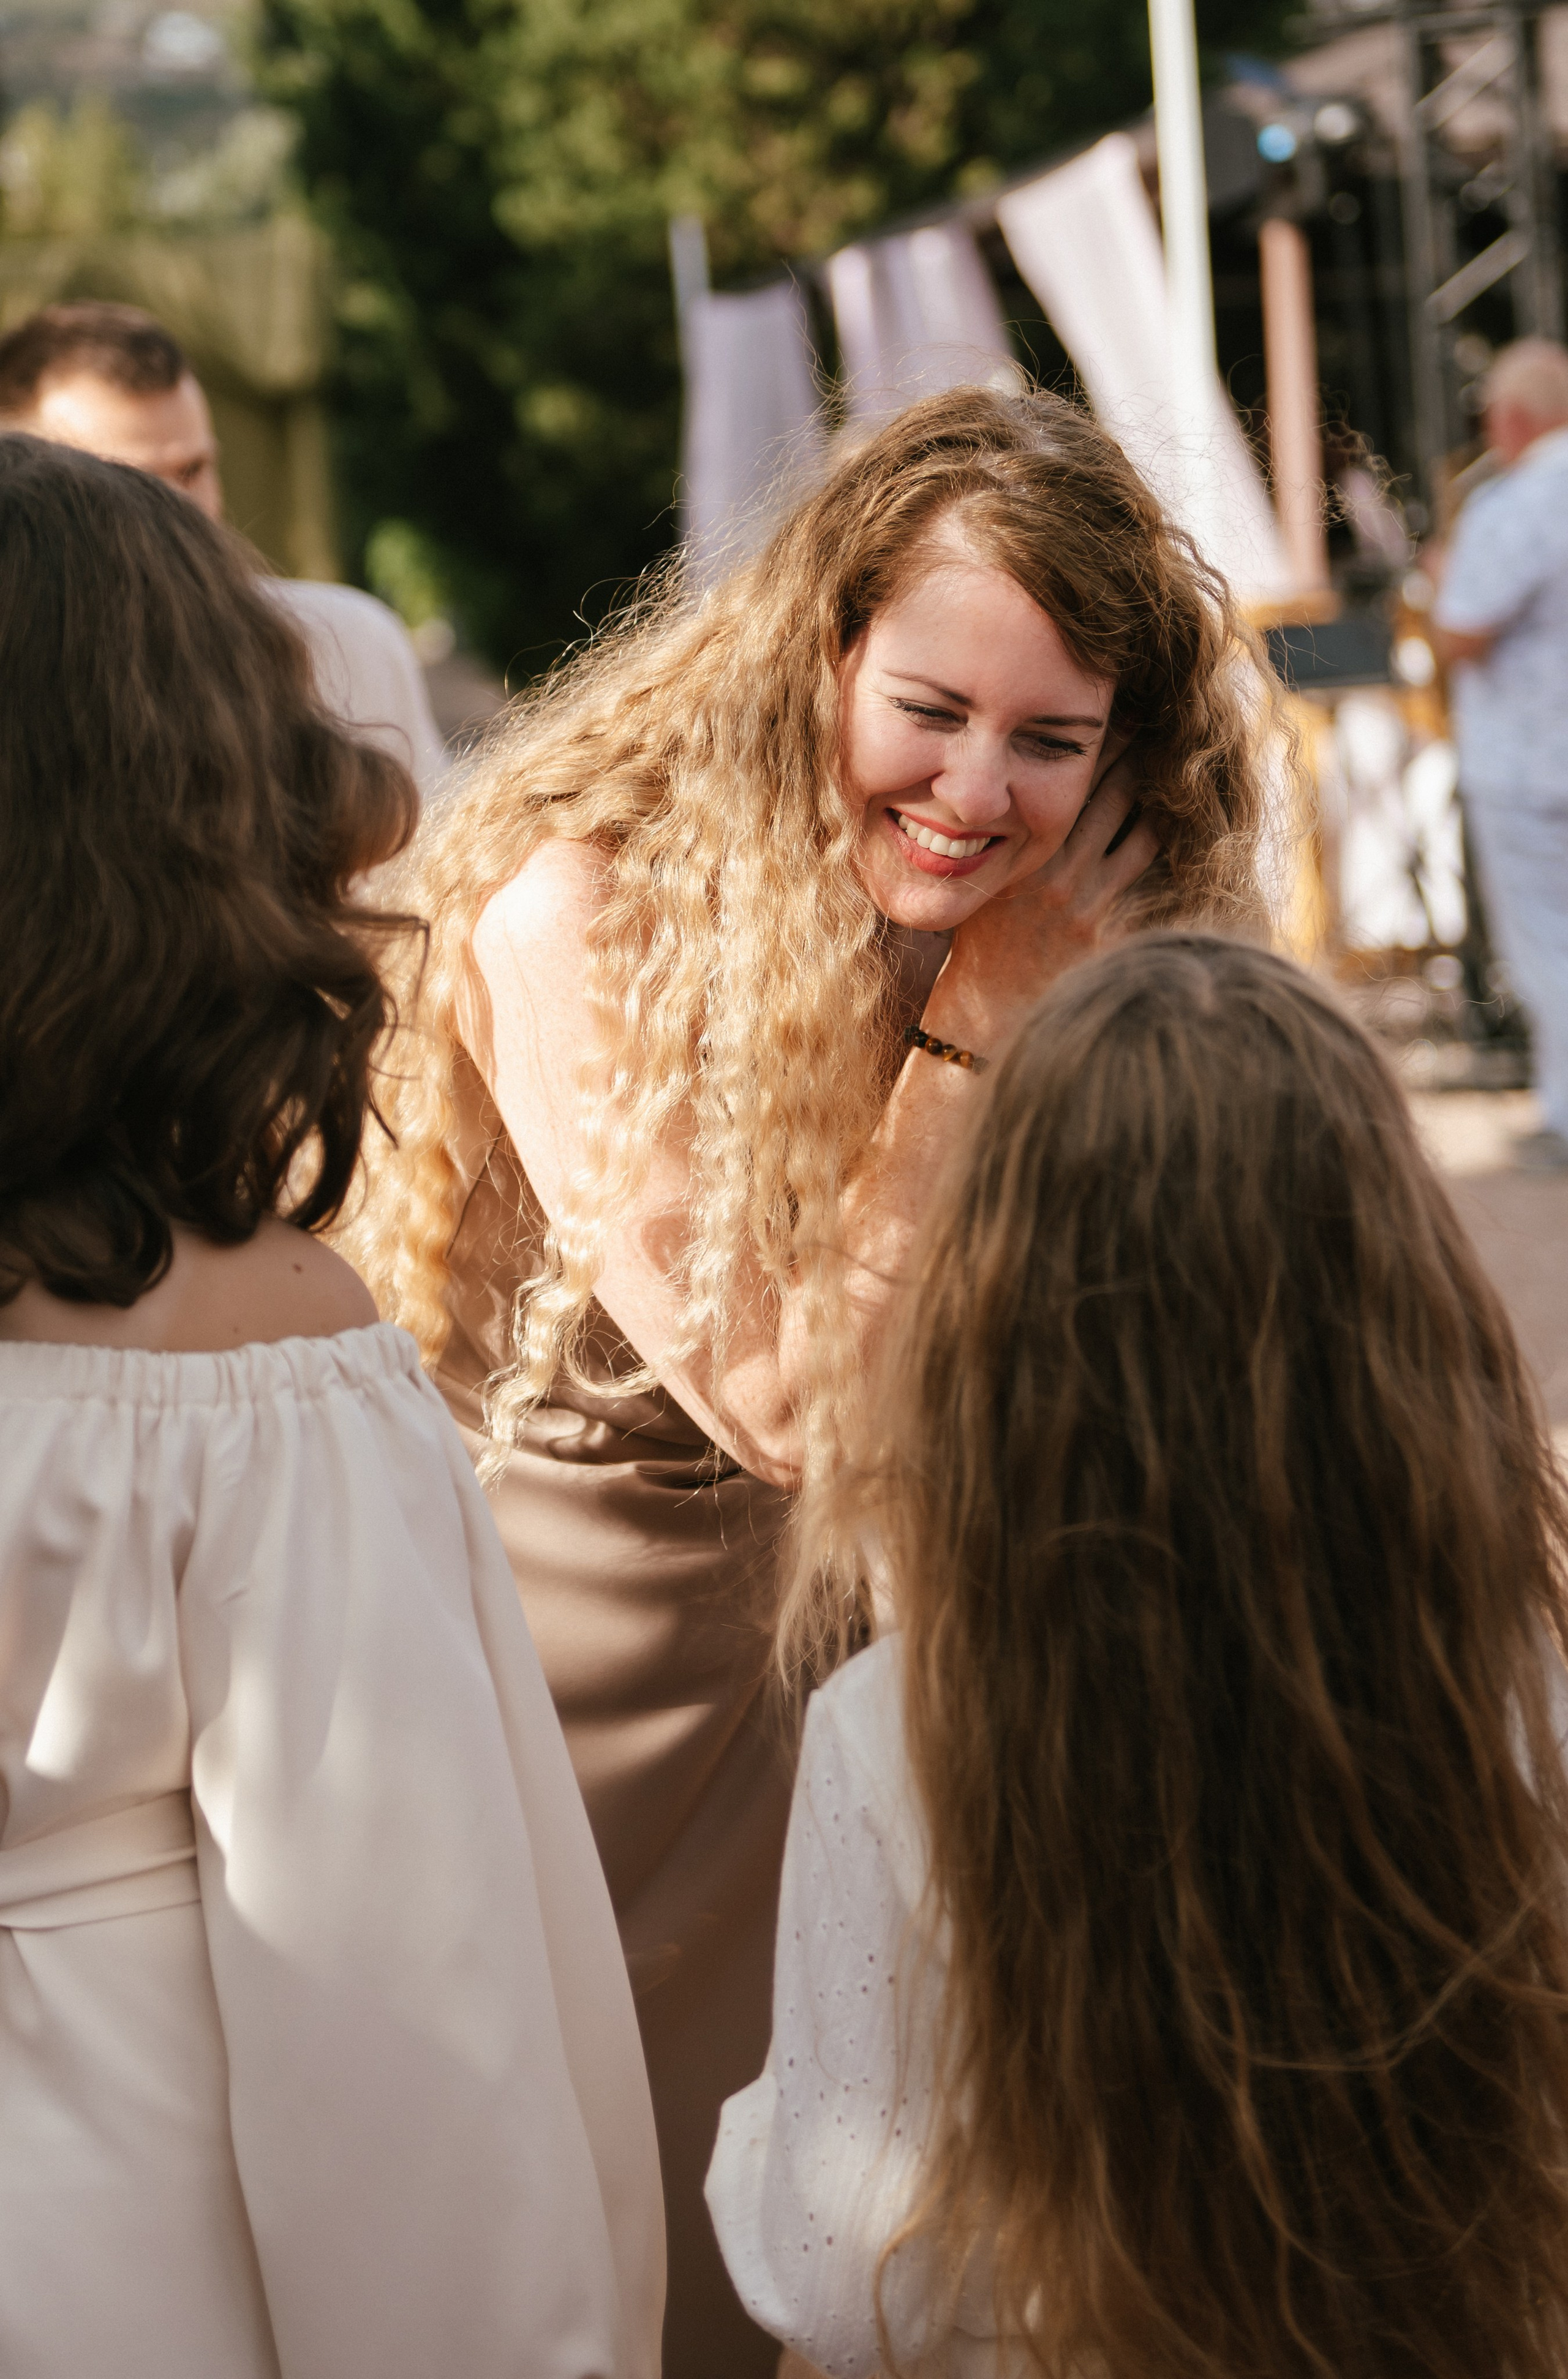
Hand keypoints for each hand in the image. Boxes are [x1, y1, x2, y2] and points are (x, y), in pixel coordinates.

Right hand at [932, 743, 1158, 1040]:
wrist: (989, 1009)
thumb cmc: (981, 941)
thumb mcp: (982, 880)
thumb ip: (1000, 840)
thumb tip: (1008, 788)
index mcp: (1023, 853)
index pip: (1067, 781)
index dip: (1095, 743)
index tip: (1112, 711)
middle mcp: (1060, 872)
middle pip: (1113, 793)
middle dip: (1136, 753)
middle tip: (1158, 720)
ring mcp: (1092, 901)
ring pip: (1141, 829)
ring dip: (1157, 797)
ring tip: (1174, 768)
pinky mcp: (1113, 927)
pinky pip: (1148, 872)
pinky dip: (1162, 842)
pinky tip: (1177, 822)